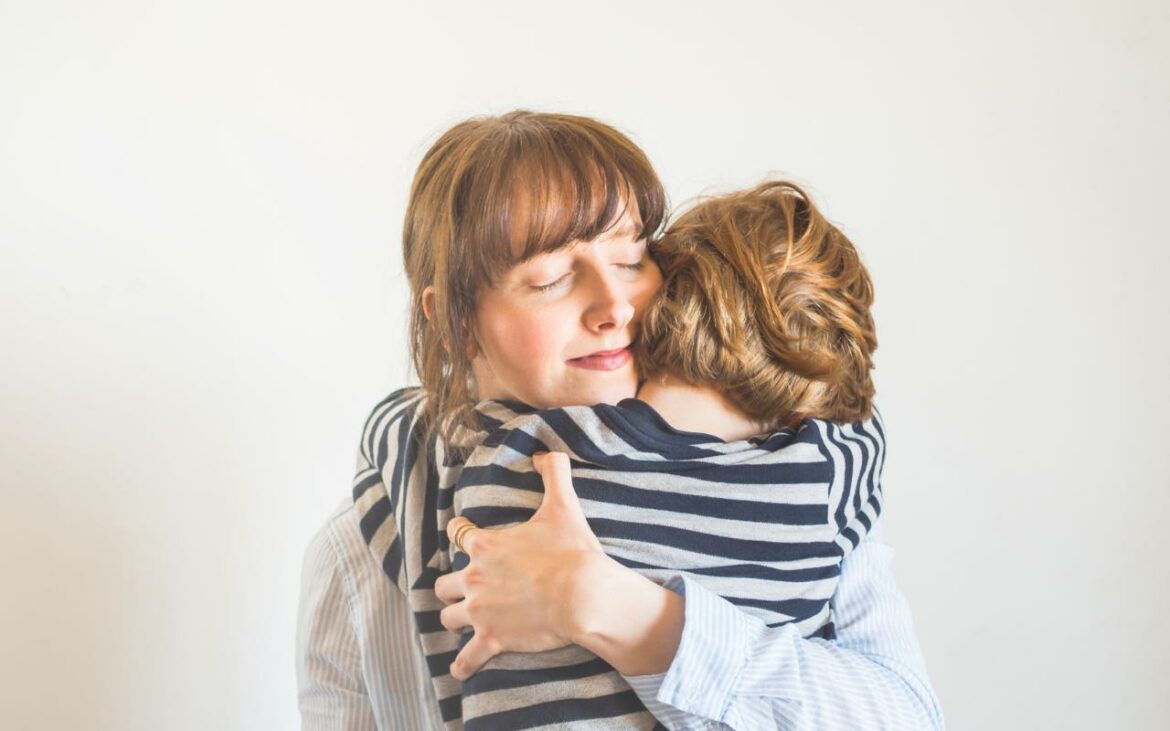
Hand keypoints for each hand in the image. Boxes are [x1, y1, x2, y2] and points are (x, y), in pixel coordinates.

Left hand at [434, 451, 606, 680]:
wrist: (582, 594)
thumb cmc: (571, 551)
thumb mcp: (563, 505)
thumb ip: (554, 473)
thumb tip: (546, 452)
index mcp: (486, 546)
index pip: (458, 535)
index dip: (459, 534)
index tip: (461, 535)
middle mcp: (475, 577)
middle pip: (445, 583)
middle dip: (451, 585)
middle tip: (462, 588)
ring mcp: (480, 611)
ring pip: (449, 616)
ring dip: (455, 618)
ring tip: (461, 622)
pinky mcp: (492, 638)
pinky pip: (467, 658)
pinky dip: (463, 664)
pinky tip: (460, 668)